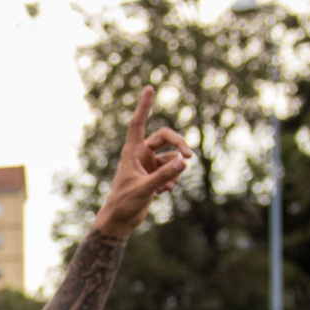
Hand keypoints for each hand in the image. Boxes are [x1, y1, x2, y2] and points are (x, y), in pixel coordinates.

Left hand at [91, 85, 192, 239]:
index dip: (144, 106)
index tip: (149, 88)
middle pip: (166, 138)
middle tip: (189, 156)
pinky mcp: (154, 175)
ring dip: (175, 170)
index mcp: (131, 152)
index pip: (138, 123)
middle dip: (180, 145)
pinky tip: (165, 192)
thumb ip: (164, 176)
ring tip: (168, 187)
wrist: (120, 221)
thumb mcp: (145, 189)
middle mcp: (141, 155)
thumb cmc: (124, 203)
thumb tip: (184, 163)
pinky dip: (172, 179)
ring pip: (171, 158)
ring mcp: (148, 164)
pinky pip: (171, 170)